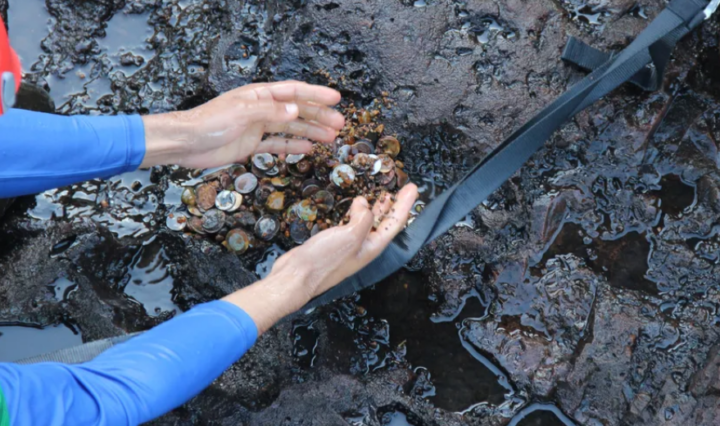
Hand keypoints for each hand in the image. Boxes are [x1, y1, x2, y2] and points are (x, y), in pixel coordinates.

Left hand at [140, 81, 344, 168]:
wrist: (186, 143)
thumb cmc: (209, 123)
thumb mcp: (241, 113)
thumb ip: (270, 111)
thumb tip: (296, 111)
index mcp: (259, 95)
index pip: (293, 92)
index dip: (315, 94)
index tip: (336, 99)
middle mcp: (261, 109)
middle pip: (296, 111)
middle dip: (319, 116)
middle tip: (339, 124)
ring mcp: (257, 127)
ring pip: (290, 128)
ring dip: (310, 132)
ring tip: (330, 138)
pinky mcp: (251, 144)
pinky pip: (277, 144)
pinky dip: (293, 146)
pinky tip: (308, 148)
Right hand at [223, 184, 418, 332]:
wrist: (297, 276)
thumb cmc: (325, 260)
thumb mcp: (351, 235)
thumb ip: (363, 218)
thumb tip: (363, 203)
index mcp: (372, 246)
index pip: (395, 222)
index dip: (405, 204)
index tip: (413, 188)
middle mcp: (364, 247)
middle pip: (384, 223)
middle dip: (394, 206)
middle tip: (403, 189)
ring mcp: (349, 246)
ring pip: (368, 223)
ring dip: (377, 208)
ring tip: (384, 195)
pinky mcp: (335, 243)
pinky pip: (352, 224)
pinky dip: (357, 212)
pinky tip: (355, 206)